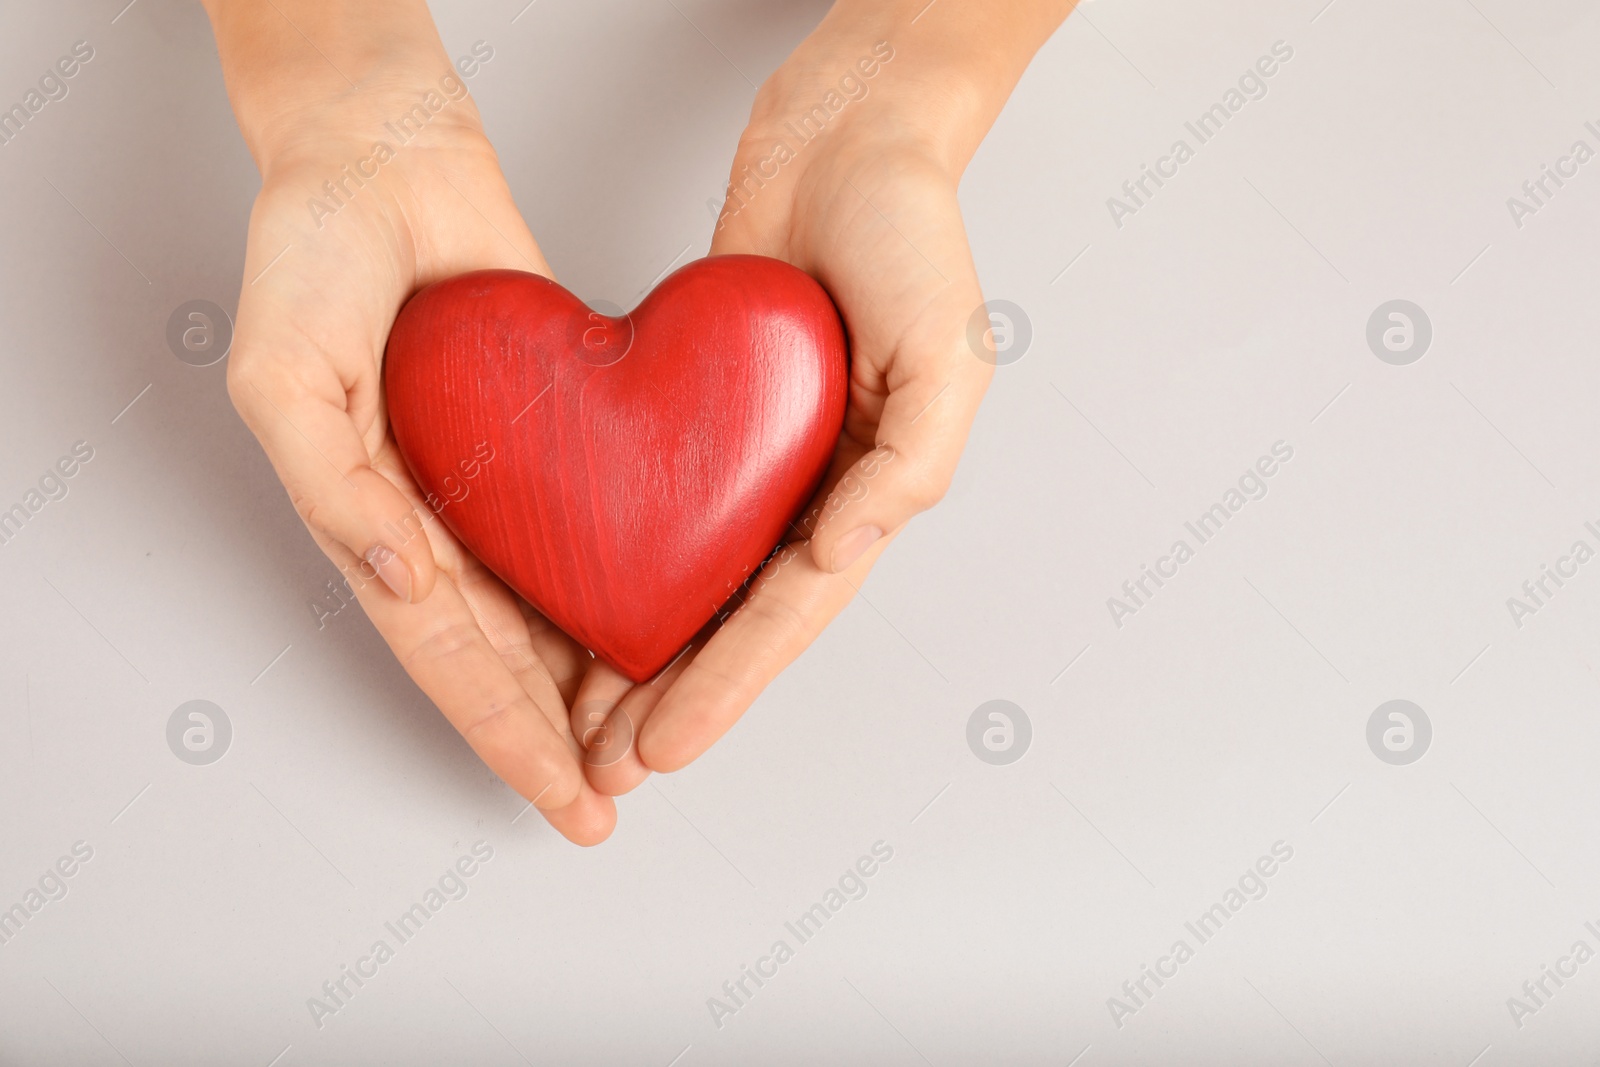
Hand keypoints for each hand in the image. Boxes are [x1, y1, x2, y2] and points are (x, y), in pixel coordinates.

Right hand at [215, 29, 614, 842]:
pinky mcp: (548, 430)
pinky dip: (623, 578)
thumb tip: (398, 579)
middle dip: (556, 736)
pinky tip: (668, 619)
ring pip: (552, 605)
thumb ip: (332, 485)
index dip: (502, 736)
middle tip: (616, 800)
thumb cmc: (315, 250)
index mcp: (371, 519)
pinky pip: (592, 522)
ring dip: (594, 680)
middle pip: (504, 655)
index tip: (564, 800)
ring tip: (650, 741)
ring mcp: (495, 478)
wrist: (386, 154)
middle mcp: (437, 514)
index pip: (446, 657)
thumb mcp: (284, 371)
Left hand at [574, 0, 1070, 792]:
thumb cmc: (909, 229)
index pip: (790, 610)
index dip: (728, 683)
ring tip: (587, 717)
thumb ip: (909, 461)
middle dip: (675, 694)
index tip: (665, 743)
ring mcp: (757, 449)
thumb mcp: (947, 351)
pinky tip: (581, 594)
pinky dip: (626, 555)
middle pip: (736, 614)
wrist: (845, 133)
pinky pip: (660, 498)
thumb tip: (845, 551)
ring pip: (692, 574)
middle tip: (611, 761)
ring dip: (645, 649)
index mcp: (872, 486)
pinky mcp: (706, 407)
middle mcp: (812, 482)